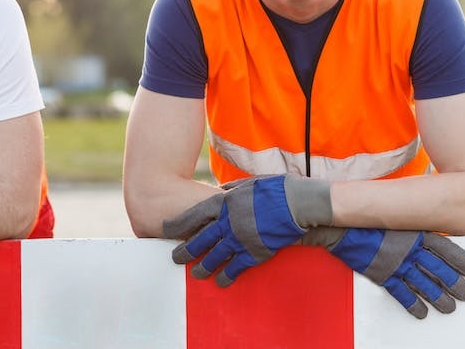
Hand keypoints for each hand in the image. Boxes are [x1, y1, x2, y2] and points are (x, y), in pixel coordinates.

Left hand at [162, 175, 331, 285]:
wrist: (300, 204)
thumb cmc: (277, 190)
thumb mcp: (250, 183)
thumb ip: (232, 190)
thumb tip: (220, 192)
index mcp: (225, 202)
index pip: (195, 215)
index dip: (178, 224)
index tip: (165, 229)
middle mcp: (228, 221)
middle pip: (200, 238)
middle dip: (186, 250)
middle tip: (175, 258)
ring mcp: (240, 238)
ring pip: (215, 256)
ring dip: (204, 266)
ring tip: (195, 274)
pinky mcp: (255, 252)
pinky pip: (236, 267)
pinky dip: (227, 275)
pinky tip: (221, 282)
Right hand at [303, 227, 464, 318]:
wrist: (341, 227)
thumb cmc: (368, 220)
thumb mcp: (396, 217)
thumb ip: (414, 228)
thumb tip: (432, 237)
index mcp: (415, 233)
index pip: (446, 249)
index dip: (463, 261)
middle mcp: (409, 250)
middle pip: (439, 270)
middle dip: (455, 284)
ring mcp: (396, 264)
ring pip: (424, 284)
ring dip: (438, 297)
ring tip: (449, 307)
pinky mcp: (382, 275)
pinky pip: (401, 293)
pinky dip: (412, 304)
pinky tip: (421, 312)